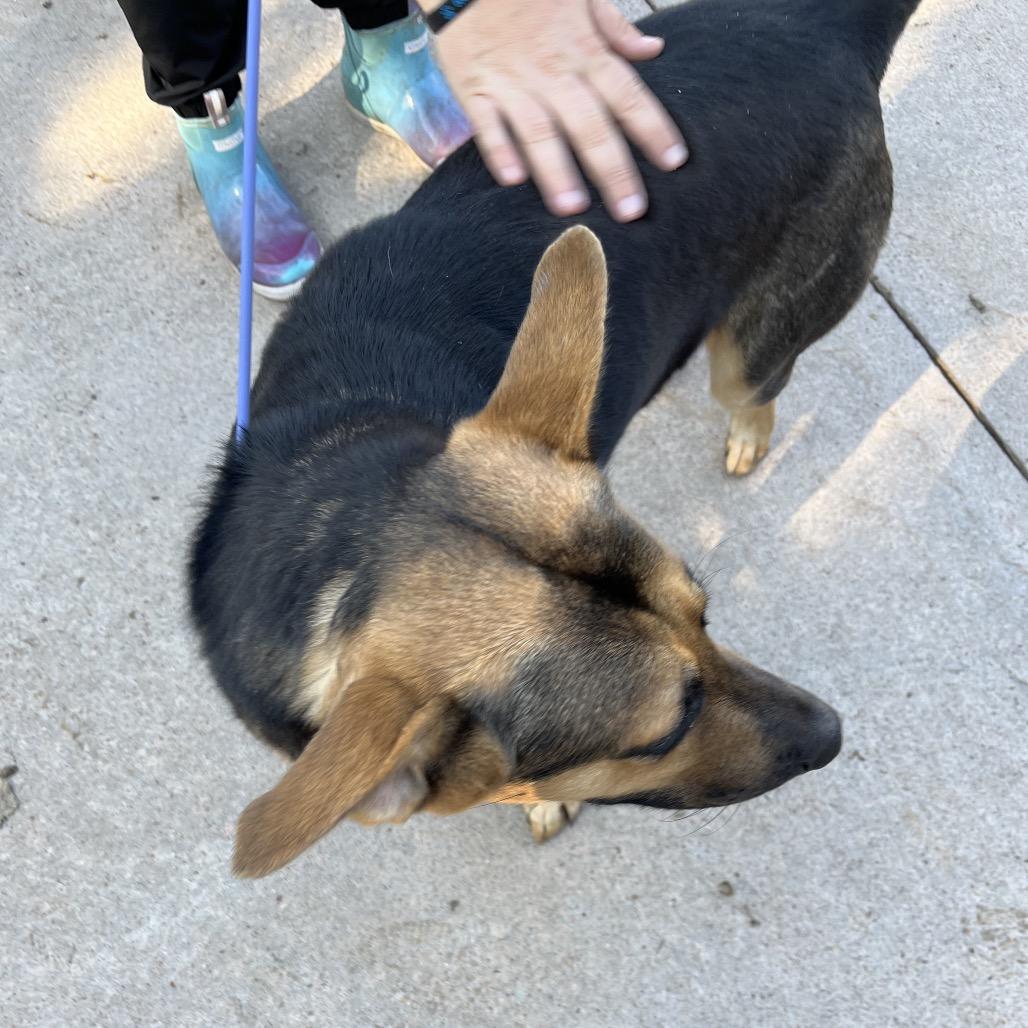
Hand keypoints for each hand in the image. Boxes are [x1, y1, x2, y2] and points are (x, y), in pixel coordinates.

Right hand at [429, 0, 687, 221]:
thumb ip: (616, 28)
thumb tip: (652, 49)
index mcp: (584, 51)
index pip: (627, 94)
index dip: (652, 128)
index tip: (673, 161)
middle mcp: (553, 73)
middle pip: (590, 126)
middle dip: (612, 170)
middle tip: (631, 211)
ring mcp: (513, 84)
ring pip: (539, 132)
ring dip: (556, 171)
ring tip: (572, 208)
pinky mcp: (475, 91)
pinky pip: (488, 125)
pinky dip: (499, 150)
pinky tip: (513, 178)